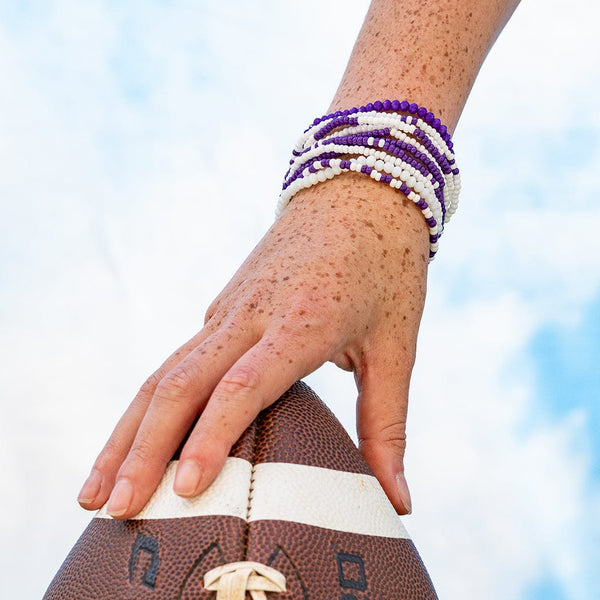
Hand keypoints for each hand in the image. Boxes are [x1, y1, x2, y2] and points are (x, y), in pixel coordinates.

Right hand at [77, 173, 428, 517]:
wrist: (360, 191)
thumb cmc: (386, 267)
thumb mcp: (397, 346)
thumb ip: (388, 427)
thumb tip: (398, 503)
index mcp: (301, 322)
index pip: (243, 386)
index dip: (210, 437)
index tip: (183, 490)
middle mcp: (251, 312)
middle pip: (180, 382)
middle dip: (140, 449)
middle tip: (111, 509)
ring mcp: (229, 307)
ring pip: (164, 371)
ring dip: (127, 431)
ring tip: (93, 488)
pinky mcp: (222, 307)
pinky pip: (178, 359)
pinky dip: (150, 406)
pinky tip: (136, 442)